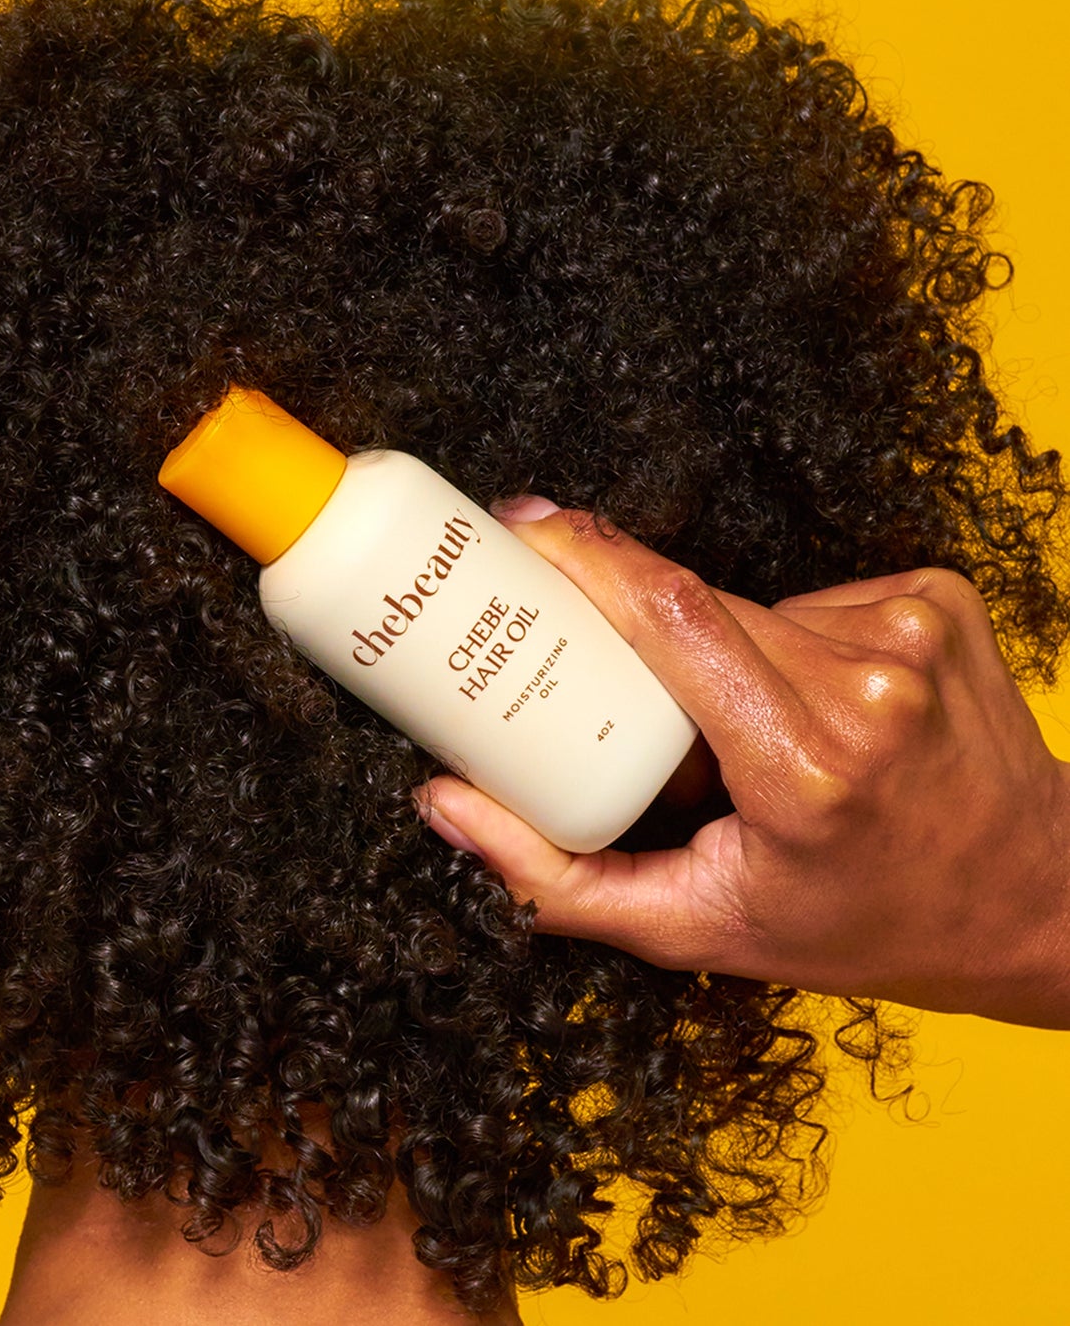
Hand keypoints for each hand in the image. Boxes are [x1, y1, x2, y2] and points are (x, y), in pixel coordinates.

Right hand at [418, 500, 1069, 1027]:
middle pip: (698, 606)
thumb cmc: (865, 923)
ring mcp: (912, 633)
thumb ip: (557, 880)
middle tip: (608, 673)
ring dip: (719, 649)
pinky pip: (811, 599)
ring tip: (746, 729)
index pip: (673, 619)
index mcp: (807, 768)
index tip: (524, 530)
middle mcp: (869, 686)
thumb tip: (445, 806)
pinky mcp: (938, 601)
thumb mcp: (701, 926)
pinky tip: (812, 703)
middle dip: (636, 627)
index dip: (588, 559)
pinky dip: (785, 641)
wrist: (1034, 898)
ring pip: (753, 603)